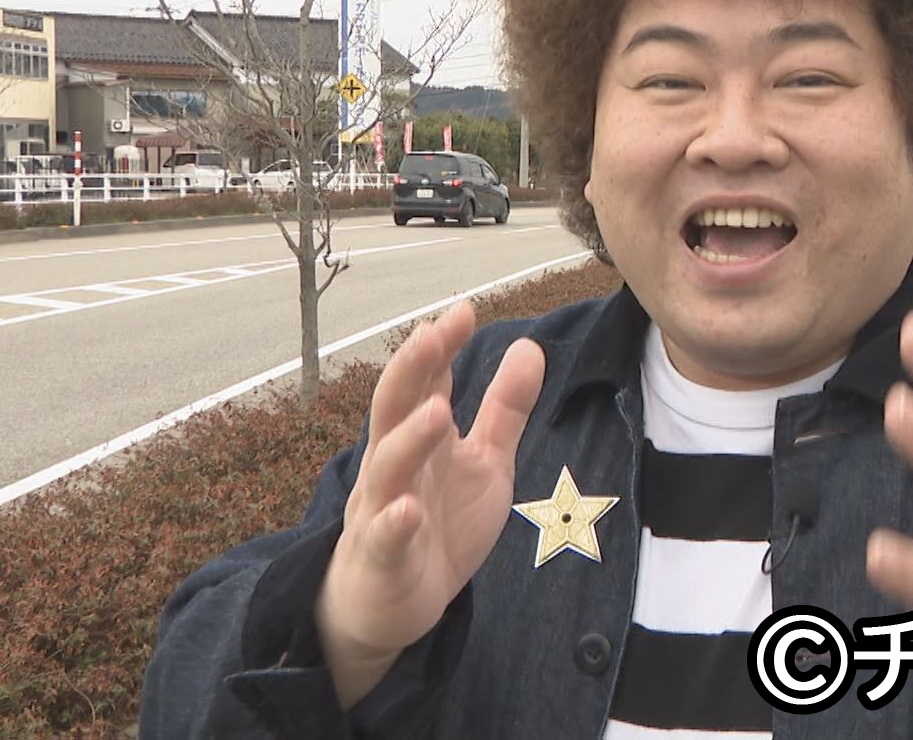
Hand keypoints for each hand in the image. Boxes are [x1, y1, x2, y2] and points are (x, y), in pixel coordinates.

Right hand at [315, 301, 545, 705]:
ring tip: (437, 411)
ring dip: (410, 439)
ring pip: (388, 468)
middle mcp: (395, 466)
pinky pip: (384, 538)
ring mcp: (382, 510)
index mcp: (419, 438)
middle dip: (411, 370)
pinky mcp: (383, 558)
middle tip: (433, 333)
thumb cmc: (437, 523)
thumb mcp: (484, 462)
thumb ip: (504, 409)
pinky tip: (408, 509)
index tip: (465, 309)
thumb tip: (530, 346)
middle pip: (394, 409)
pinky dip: (394, 522)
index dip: (440, 347)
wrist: (392, 603)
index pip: (425, 382)